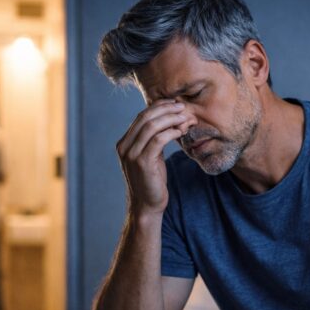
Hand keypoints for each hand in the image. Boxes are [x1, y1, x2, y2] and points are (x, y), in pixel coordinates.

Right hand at [116, 99, 194, 217]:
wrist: (147, 205)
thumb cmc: (151, 180)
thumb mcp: (150, 156)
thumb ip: (152, 140)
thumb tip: (168, 119)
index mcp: (124, 143)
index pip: (141, 116)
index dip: (159, 107)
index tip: (175, 104)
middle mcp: (124, 147)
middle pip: (145, 117)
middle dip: (166, 109)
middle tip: (183, 107)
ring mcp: (131, 154)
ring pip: (152, 126)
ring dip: (171, 119)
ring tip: (185, 118)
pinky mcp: (142, 162)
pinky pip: (158, 140)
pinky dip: (171, 132)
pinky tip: (181, 132)